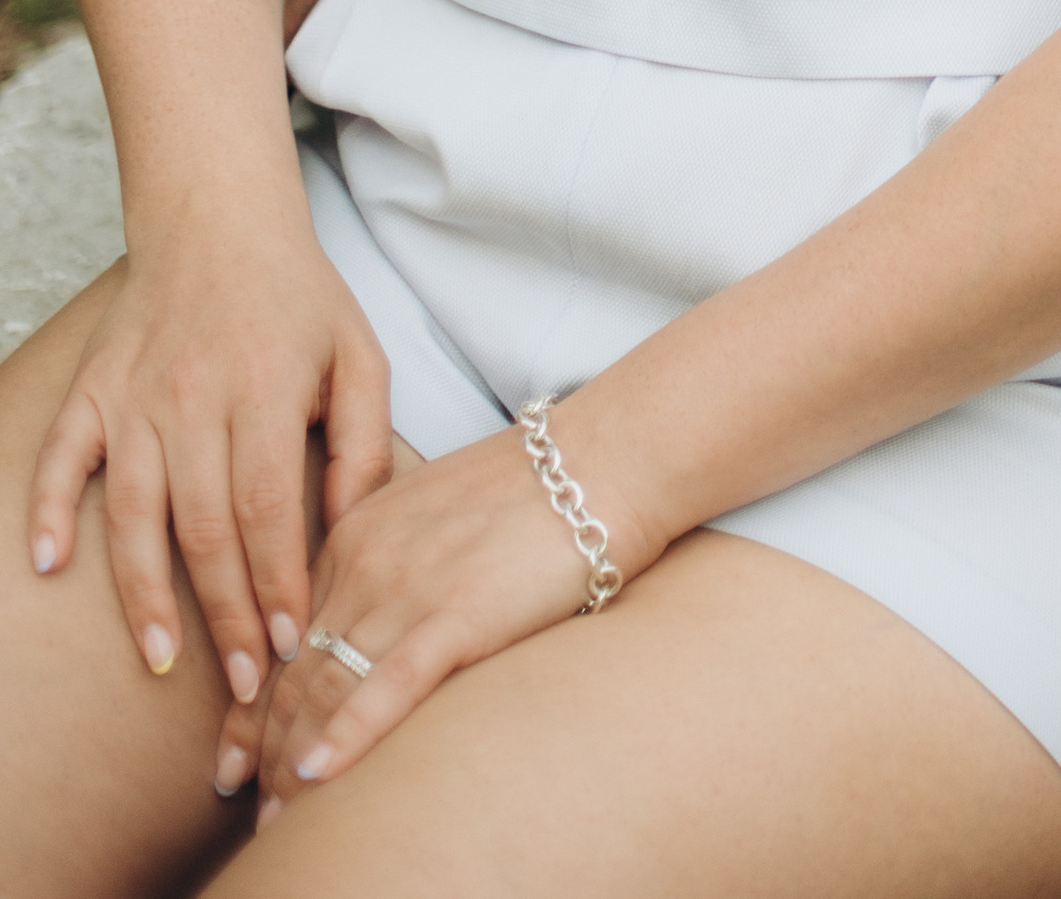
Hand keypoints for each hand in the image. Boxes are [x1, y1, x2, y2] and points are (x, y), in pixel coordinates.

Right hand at [28, 220, 392, 713]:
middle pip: (204, 527)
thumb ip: (363, 444)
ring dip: (145, 594)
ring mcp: (136, 396)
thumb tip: (351, 533)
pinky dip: (51, 510)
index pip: (268, 507)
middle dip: (225, 614)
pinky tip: (52, 566)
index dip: (275, 582)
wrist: (217, 218)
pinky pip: (63, 459)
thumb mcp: (358, 356)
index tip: (288, 645)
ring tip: (164, 661)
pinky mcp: (93, 391)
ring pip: (136, 512)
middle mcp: (195, 396)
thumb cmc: (298, 297)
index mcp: (267, 388)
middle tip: (241, 686)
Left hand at [239, 410, 652, 818]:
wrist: (605, 458)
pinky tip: (315, 776)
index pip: (287, 639)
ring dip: (293, 764)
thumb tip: (375, 628)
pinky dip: (345, 736)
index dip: (253, 710)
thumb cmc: (535, 490)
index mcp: (358, 534)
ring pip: (328, 690)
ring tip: (276, 823)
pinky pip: (386, 686)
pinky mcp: (457, 613)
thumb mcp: (438, 515)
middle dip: (266, 753)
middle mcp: (367, 561)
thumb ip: (394, 564)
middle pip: (296, 675)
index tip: (234, 763)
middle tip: (249, 811)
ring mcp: (408, 587)